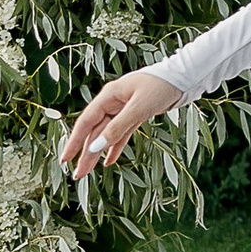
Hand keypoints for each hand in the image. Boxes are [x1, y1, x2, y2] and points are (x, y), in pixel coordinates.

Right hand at [61, 71, 180, 177]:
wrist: (185, 77)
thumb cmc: (162, 86)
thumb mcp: (138, 108)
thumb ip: (117, 128)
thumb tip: (95, 146)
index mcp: (109, 95)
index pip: (86, 122)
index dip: (75, 141)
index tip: (65, 159)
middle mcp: (113, 102)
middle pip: (95, 131)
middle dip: (85, 153)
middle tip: (78, 175)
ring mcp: (124, 109)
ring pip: (107, 134)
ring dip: (97, 153)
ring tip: (87, 172)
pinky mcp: (136, 114)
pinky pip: (121, 134)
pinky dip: (115, 147)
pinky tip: (108, 161)